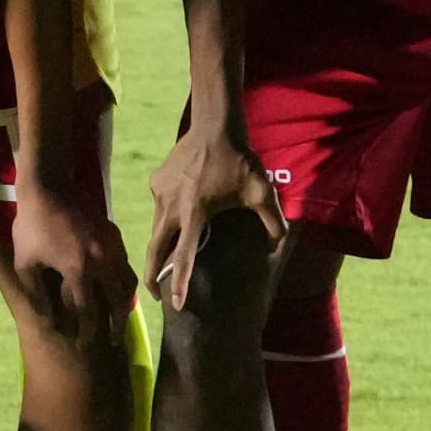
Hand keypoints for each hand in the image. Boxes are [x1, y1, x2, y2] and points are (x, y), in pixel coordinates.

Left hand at [11, 185, 138, 344]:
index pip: (89, 311)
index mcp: (78, 270)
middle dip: (117, 325)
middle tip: (114, 340)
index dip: (88, 332)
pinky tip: (115, 287)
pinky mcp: (115, 235)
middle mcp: (102, 262)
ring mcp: (112, 247)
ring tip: (119, 317)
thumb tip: (48, 320)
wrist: (49, 187)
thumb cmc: (31, 226)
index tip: (85, 344)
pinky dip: (124, 281)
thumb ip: (37, 294)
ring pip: (128, 283)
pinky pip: (126, 264)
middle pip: (117, 301)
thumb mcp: (25, 263)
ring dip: (125, 303)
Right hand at [145, 112, 283, 314]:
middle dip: (152, 275)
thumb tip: (277, 245)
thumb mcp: (262, 193)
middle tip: (155, 295)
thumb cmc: (239, 161)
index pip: (184, 255)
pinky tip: (177, 215)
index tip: (173, 304)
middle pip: (155, 248)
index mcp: (196, 213)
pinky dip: (165, 219)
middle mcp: (172, 206)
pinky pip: (159, 207)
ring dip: (158, 248)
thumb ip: (273, 222)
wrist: (214, 125)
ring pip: (155, 228)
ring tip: (162, 263)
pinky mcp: (157, 182)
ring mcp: (160, 193)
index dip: (179, 282)